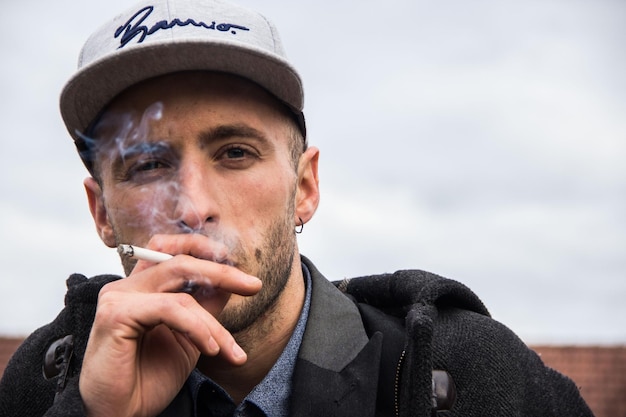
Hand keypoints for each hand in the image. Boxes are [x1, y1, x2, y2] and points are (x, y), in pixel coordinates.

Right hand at [79, 234, 261, 416]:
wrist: (123, 415)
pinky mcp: (116, 314)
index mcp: (141, 287)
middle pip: (180, 262)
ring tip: (229, 349)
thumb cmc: (149, 379)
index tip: (240, 274)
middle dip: (222, 272)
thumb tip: (232, 283)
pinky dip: (197, 328)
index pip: (173, 252)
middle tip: (252, 285)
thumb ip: (203, 307)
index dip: (206, 252)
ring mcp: (118, 297)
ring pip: (181, 291)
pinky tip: (210, 350)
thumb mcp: (189, 337)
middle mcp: (127, 286)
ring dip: (213, 322)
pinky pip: (170, 309)